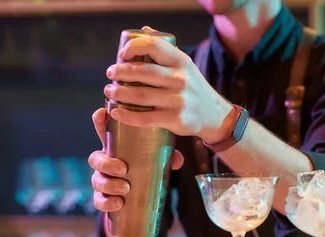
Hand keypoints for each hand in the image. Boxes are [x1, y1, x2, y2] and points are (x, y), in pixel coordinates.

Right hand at [89, 107, 183, 211]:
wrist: (141, 198)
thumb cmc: (148, 169)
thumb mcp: (157, 160)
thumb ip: (167, 157)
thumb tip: (178, 159)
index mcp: (116, 149)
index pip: (104, 132)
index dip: (99, 121)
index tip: (102, 113)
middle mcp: (105, 163)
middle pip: (95, 158)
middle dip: (106, 163)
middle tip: (123, 169)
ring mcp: (102, 180)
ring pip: (96, 180)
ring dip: (109, 184)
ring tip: (125, 188)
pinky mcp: (104, 198)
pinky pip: (99, 201)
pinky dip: (107, 203)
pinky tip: (119, 203)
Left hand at [103, 26, 233, 143]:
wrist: (214, 115)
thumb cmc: (193, 88)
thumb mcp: (184, 66)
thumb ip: (164, 49)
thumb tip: (143, 30)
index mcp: (181, 62)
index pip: (154, 45)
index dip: (134, 47)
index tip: (121, 54)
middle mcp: (180, 79)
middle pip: (143, 72)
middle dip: (120, 72)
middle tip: (110, 74)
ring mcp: (178, 100)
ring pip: (141, 95)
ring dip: (119, 93)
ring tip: (110, 92)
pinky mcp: (176, 119)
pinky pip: (146, 118)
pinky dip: (127, 116)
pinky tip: (117, 112)